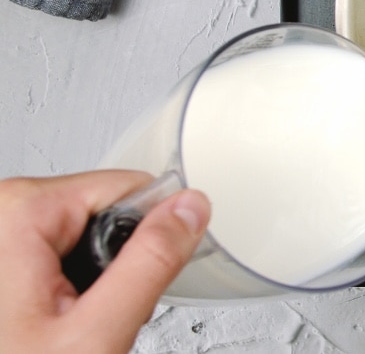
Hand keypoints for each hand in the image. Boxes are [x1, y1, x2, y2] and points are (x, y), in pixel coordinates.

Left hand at [0, 170, 209, 353]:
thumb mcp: (96, 333)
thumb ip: (152, 262)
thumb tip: (190, 209)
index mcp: (17, 211)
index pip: (127, 187)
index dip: (147, 238)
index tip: (126, 285)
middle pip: (100, 208)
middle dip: (113, 262)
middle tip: (86, 318)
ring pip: (77, 232)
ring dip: (86, 278)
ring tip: (61, 327)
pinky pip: (47, 252)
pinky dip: (59, 286)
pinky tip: (44, 323)